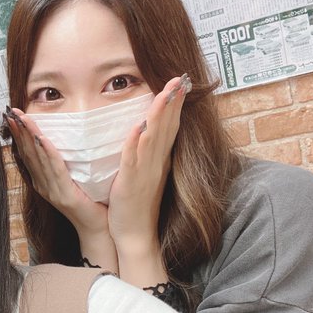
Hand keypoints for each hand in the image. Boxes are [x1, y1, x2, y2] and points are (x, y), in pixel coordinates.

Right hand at [5, 107, 108, 237]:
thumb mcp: (73, 180)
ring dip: (30, 136)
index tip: (13, 116)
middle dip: (20, 131)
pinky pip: (55, 169)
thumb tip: (64, 141)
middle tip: (12, 112)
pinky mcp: (64, 194)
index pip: (27, 153)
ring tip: (23, 119)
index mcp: (43, 181)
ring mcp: (52, 190)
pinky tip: (42, 139)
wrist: (98, 228)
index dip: (20, 134)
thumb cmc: (90, 203)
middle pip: (28, 153)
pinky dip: (48, 152)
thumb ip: (66, 164)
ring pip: (38, 158)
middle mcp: (43, 185)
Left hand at [108, 75, 190, 274]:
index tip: (181, 83)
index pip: (170, 127)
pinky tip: (139, 127)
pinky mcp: (131, 182)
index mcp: (159, 160)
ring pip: (154, 138)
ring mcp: (145, 172)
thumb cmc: (137, 205)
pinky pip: (134, 159)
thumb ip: (147, 155)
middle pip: (167, 127)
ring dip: (159, 115)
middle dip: (173, 102)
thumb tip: (147, 134)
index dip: (176, 105)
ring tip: (165, 93)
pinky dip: (136, 143)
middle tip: (180, 78)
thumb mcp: (146, 175)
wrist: (135, 235)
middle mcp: (156, 163)